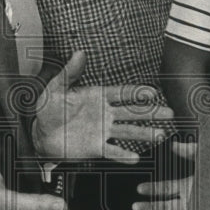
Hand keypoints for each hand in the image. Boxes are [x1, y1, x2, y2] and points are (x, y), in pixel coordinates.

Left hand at [33, 50, 174, 162]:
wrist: (40, 133)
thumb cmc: (49, 109)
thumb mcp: (56, 87)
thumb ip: (70, 72)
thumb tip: (79, 52)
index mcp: (98, 96)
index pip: (122, 93)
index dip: (137, 93)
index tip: (153, 93)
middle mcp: (105, 114)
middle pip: (132, 112)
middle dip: (151, 113)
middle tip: (170, 113)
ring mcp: (102, 131)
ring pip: (128, 132)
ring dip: (144, 133)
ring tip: (160, 135)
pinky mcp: (96, 147)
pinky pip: (112, 151)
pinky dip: (123, 154)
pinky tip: (135, 158)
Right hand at [134, 141, 196, 209]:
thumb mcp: (208, 161)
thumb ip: (191, 151)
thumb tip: (173, 144)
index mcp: (190, 186)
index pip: (167, 188)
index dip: (153, 189)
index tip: (139, 189)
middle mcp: (190, 202)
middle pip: (165, 205)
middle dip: (149, 207)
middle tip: (134, 208)